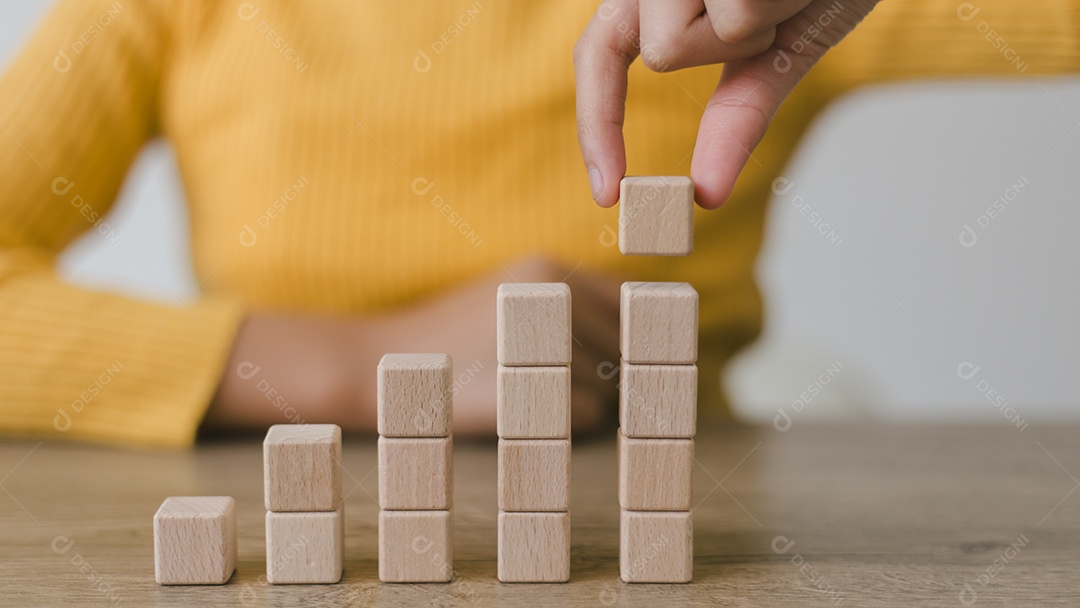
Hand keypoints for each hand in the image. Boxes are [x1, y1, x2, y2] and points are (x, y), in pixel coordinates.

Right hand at [204, 258, 620, 436]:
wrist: (382, 363)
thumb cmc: (453, 339)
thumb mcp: (514, 300)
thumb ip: (575, 306)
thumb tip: (646, 337)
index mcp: (552, 270)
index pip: (633, 303)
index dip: (640, 337)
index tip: (636, 361)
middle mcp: (557, 296)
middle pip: (627, 350)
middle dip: (608, 376)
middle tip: (555, 386)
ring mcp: (545, 340)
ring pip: (611, 387)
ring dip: (586, 403)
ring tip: (530, 395)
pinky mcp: (533, 385)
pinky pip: (588, 417)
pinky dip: (566, 426)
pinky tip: (523, 413)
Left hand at [574, 0, 877, 208]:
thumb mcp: (779, 52)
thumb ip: (739, 115)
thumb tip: (707, 192)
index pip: (600, 54)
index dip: (598, 125)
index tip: (607, 194)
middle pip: (664, 51)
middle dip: (727, 48)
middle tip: (775, 11)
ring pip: (702, 30)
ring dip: (760, 22)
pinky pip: (737, 15)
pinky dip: (782, 5)